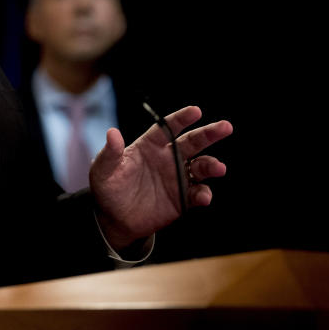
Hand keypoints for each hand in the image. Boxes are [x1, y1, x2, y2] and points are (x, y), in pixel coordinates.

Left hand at [90, 106, 232, 249]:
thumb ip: (110, 152)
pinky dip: (203, 194)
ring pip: (200, 167)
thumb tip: (112, 133)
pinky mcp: (182, 199)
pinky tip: (203, 196)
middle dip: (209, 134)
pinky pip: (197, 193)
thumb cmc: (108, 187)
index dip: (181, 119)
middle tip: (226, 127)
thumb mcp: (103, 169)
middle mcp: (167, 158)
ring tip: (219, 168)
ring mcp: (177, 178)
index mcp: (149, 146)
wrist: (114, 218)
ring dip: (211, 166)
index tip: (195, 111)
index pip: (167, 128)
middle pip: (192, 142)